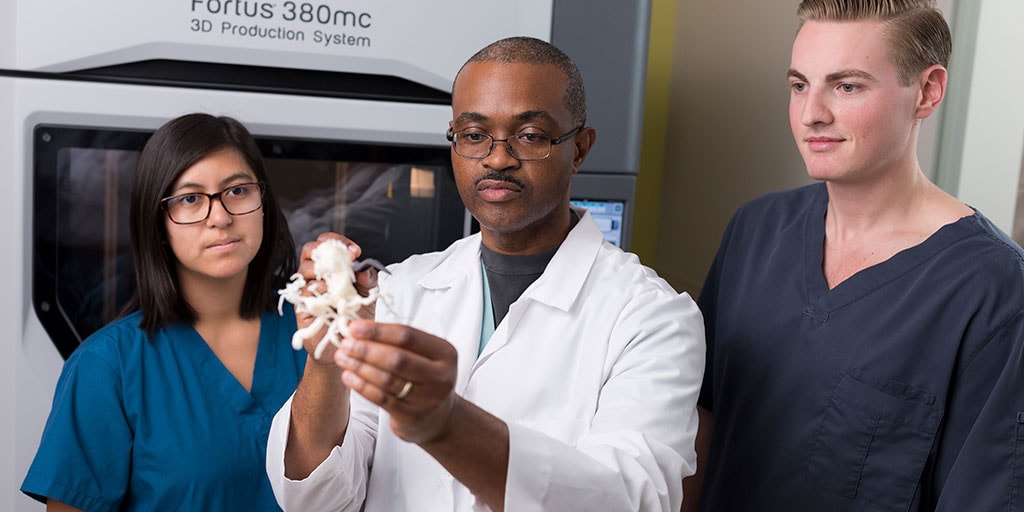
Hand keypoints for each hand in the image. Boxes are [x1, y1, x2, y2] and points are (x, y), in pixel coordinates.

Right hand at [294, 232, 379, 363]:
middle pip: (308, 251)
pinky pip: (304, 293)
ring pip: (304, 270)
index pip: (326, 243)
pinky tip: (330, 296)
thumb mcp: (369, 295)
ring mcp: (308, 290)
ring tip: (339, 282)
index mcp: (332, 266)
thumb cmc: (357, 316)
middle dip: (323, 250)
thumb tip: (363, 270)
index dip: (337, 241)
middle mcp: (317, 275)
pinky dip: (317, 291)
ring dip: (322, 271)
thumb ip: (368, 279)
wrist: (349, 343)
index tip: (355, 251)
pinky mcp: (303, 307)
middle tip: (344, 260)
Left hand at [334, 319, 459, 443]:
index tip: (355, 327)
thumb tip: (359, 329)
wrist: (439, 417)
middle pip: (398, 358)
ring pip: (387, 379)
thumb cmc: (426, 379)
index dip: (378, 331)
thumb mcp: (425, 356)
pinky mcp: (411, 416)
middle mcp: (441, 376)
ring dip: (360, 366)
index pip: (408, 336)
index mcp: (445, 353)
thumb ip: (398, 341)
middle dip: (366, 349)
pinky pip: (380, 398)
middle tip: (345, 344)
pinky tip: (348, 376)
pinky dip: (361, 385)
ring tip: (342, 358)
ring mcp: (427, 399)